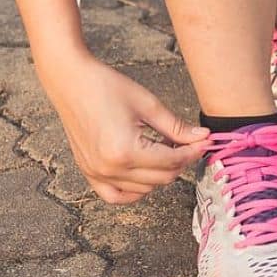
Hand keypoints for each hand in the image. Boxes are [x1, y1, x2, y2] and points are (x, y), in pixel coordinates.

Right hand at [38, 51, 210, 203]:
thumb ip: (177, 127)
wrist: (71, 80)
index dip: (193, 151)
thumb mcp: (148, 105)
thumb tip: (203, 138)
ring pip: (144, 189)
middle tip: (189, 143)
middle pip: (162, 178)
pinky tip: (145, 173)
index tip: (205, 142)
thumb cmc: (106, 87)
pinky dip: (135, 190)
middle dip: (181, 162)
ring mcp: (96, 173)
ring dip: (160, 173)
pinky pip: (116, 196)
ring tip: (164, 149)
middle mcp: (109, 168)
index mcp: (125, 151)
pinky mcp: (88, 172)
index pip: (172, 161)